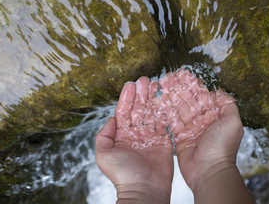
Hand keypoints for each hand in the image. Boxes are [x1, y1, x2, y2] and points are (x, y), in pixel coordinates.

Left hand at [95, 77, 173, 202]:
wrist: (144, 189)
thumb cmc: (122, 174)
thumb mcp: (104, 154)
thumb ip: (103, 135)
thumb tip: (110, 119)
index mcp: (122, 135)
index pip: (124, 111)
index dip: (126, 97)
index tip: (130, 84)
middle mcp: (136, 133)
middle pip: (138, 109)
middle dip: (141, 93)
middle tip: (144, 79)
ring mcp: (150, 136)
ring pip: (151, 112)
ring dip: (152, 98)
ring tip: (154, 83)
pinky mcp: (164, 141)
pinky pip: (164, 122)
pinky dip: (164, 109)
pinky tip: (164, 98)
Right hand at [158, 70, 241, 188]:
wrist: (209, 171)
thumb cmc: (222, 147)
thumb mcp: (233, 122)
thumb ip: (228, 105)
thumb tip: (219, 91)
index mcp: (214, 115)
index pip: (201, 95)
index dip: (191, 84)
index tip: (182, 74)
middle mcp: (201, 120)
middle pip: (188, 99)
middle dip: (178, 87)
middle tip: (168, 76)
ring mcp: (189, 128)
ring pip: (178, 108)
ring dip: (170, 96)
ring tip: (161, 85)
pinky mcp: (179, 137)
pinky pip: (171, 121)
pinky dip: (165, 110)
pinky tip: (159, 100)